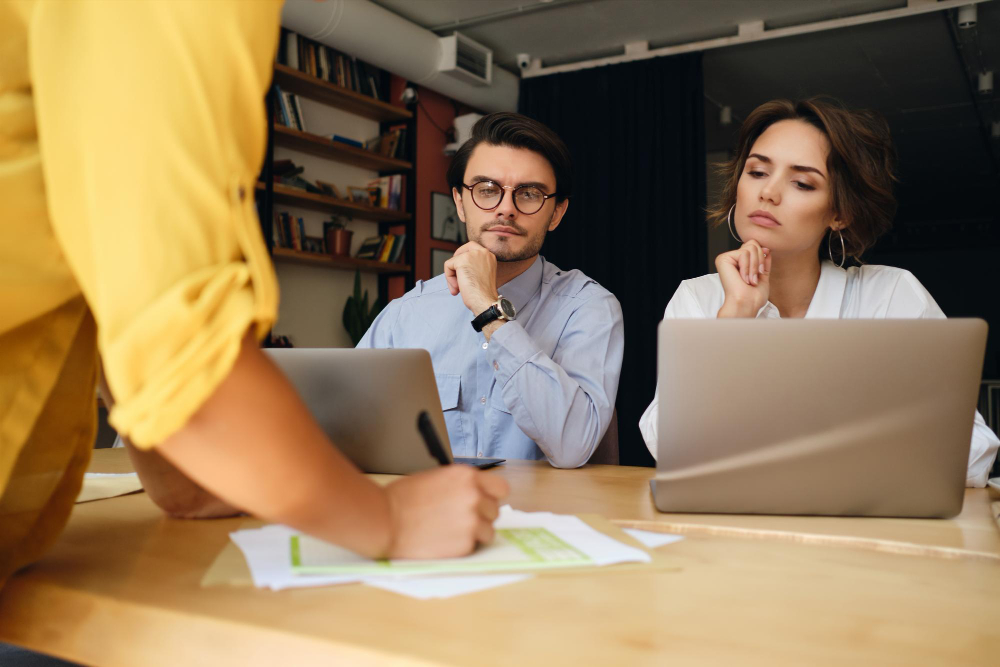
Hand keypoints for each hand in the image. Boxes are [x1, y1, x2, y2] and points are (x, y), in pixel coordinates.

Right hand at [383, 465, 509, 558]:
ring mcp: (472, 521)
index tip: (485, 502)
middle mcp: (474, 496)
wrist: (385, 521)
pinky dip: (462, 546)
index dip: (492, 497)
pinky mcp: (466, 544)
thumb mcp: (435, 479)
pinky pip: (474, 546)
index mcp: (466, 476)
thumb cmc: (401, 499)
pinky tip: (444, 541)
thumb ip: (459, 485)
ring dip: (475, 533)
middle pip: (495, 510)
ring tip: (451, 532)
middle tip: (460, 520)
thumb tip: (474, 494)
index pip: (500, 487)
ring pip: (489, 531)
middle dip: (481, 516)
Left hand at [443, 242, 499, 314]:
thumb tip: (458, 268)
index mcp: (489, 256)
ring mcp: (473, 255)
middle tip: (455, 278)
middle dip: (455, 264)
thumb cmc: (484, 294)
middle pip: (462, 251)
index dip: (463, 258)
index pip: (472, 248)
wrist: (485, 301)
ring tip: (459, 289)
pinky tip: (457, 288)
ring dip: (452, 276)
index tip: (460, 271)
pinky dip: (449, 278)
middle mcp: (483, 252)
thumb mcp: (482, 275)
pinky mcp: (462, 260)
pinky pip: (448, 265)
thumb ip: (474, 267)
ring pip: (454, 261)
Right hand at [716, 240, 770, 317]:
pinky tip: (743, 279)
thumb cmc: (754, 295)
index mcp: (739, 262)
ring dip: (754, 266)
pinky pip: (743, 254)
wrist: (746, 304)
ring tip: (751, 280)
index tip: (761, 271)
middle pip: (752, 243)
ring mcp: (726, 258)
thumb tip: (766, 248)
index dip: (762, 256)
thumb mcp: (762, 274)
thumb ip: (763, 261)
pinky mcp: (723, 259)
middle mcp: (731, 258)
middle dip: (759, 260)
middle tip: (757, 276)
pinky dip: (748, 268)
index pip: (754, 246)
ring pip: (750, 248)